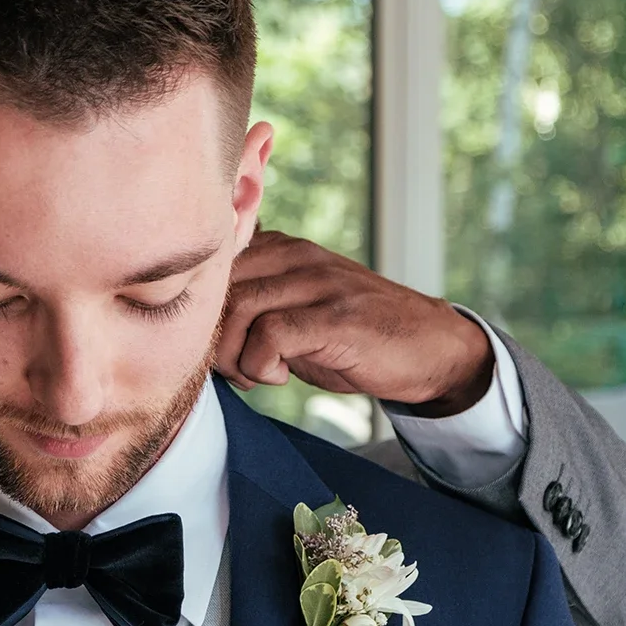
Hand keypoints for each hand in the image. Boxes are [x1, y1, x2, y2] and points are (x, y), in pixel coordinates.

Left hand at [215, 229, 493, 417]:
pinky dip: (260, 365)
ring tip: (257, 374)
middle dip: (212, 337)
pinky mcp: (336, 317)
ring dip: (234, 355)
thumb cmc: (355, 337)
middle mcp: (298, 256)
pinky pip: (270, 334)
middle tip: (235, 368)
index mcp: (283, 248)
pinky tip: (279, 376)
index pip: (213, 265)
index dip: (203, 314)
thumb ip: (254, 305)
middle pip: (217, 285)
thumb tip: (195, 327)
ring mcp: (320, 283)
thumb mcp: (298, 311)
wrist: (429, 348)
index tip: (221, 348)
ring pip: (238, 306)